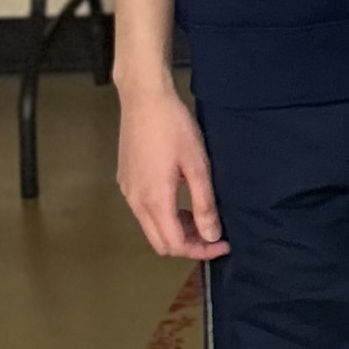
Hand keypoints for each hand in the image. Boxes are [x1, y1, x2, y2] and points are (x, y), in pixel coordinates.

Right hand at [115, 78, 227, 259]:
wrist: (144, 98)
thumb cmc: (173, 126)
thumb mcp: (197, 165)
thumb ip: (204, 204)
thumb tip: (211, 235)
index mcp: (155, 200)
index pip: (176, 244)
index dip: (201, 250)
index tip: (223, 243)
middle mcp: (136, 201)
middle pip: (160, 242)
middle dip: (188, 245)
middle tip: (213, 234)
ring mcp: (127, 191)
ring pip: (151, 228)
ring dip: (176, 230)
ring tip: (200, 216)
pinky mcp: (125, 180)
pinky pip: (144, 211)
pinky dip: (163, 216)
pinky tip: (180, 200)